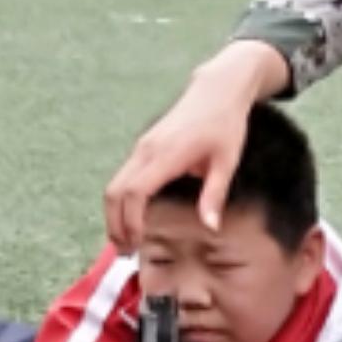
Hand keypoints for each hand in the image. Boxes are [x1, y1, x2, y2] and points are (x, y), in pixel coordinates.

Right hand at [104, 41, 288, 250]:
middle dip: (114, 223)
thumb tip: (210, 227)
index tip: (137, 244)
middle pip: (115, 191)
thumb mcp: (227, 161)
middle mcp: (147, 150)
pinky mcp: (144, 146)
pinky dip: (121, 200)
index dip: (131, 221)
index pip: (135, 192)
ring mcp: (142, 146)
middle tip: (124, 252)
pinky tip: (133, 217)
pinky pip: (123, 176)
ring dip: (115, 213)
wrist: (217, 89)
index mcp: (166, 154)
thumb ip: (214, 194)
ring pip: (115, 184)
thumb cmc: (225, 123)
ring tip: (125, 240)